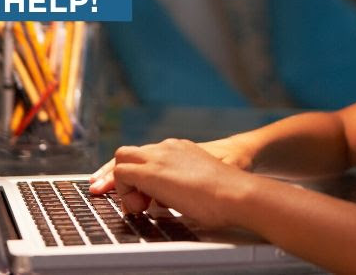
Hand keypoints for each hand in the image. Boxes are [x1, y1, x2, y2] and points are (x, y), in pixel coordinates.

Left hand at [100, 138, 253, 227]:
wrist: (235, 193)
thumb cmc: (226, 198)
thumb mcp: (201, 185)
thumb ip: (184, 186)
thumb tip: (172, 202)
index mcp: (181, 151)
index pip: (148, 156)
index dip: (140, 176)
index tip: (144, 198)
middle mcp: (168, 148)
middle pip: (130, 153)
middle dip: (127, 177)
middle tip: (140, 202)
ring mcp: (159, 156)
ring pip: (122, 158)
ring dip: (125, 184)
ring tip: (141, 207)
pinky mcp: (151, 171)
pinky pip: (120, 173)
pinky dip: (124, 191)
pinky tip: (141, 208)